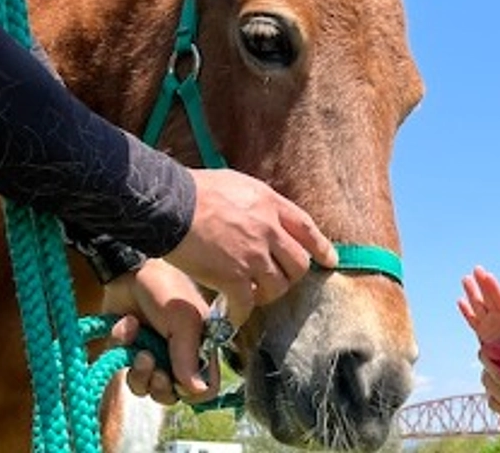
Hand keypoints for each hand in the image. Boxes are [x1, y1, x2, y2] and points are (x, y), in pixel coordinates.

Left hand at [102, 258, 218, 402]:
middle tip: (154, 367)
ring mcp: (151, 354)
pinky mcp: (127, 350)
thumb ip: (188, 358)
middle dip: (160, 385)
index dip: (192, 391)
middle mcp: (177, 357)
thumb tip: (197, 391)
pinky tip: (127, 324)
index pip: (205, 387)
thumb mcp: (184, 322)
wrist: (129, 269)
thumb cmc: (166, 290)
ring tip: (139, 351)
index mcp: (200, 349)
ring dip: (140, 373)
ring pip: (144, 388)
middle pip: (171, 394)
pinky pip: (122, 367)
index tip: (179, 382)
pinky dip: (123, 347)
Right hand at [164, 169, 337, 327]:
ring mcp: (253, 255)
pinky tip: (234, 316)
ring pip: (278, 286)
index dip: (320, 247)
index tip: (329, 261)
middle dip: (291, 276)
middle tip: (278, 281)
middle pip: (298, 264)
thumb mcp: (237, 184)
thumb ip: (257, 202)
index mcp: (271, 204)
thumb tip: (262, 212)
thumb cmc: (195, 190)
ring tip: (253, 296)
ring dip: (268, 295)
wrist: (170, 205)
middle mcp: (268, 230)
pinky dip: (241, 313)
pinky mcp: (233, 277)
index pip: (307, 229)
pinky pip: (248, 303)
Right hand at [457, 265, 499, 343]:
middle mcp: (498, 313)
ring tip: (466, 278)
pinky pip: (473, 319)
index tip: (488, 275)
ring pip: (478, 304)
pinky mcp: (482, 331)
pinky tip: (460, 300)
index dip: (493, 286)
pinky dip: (466, 311)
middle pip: (488, 296)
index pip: (499, 296)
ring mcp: (489, 321)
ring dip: (472, 292)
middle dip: (483, 283)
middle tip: (477, 269)